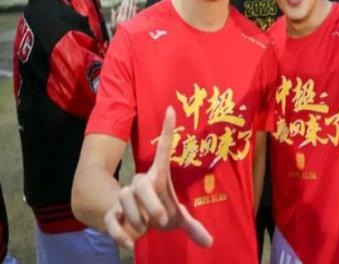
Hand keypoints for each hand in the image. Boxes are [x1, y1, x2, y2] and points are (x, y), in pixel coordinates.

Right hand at [104, 107, 213, 250]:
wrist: (135, 225)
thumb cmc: (160, 214)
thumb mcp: (177, 219)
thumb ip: (193, 227)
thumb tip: (210, 243)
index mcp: (158, 177)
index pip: (163, 149)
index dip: (167, 130)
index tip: (171, 108)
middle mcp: (140, 183)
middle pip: (140, 182)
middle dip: (151, 204)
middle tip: (161, 220)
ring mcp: (125, 197)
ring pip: (125, 198)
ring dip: (138, 219)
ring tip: (145, 229)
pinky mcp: (113, 213)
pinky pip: (113, 219)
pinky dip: (121, 235)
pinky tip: (130, 246)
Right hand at [111, 0, 137, 32]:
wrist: (122, 39)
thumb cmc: (116, 32)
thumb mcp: (112, 24)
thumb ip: (113, 16)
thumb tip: (113, 9)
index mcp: (119, 18)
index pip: (122, 8)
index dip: (124, 2)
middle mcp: (125, 18)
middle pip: (127, 8)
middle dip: (128, 1)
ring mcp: (130, 20)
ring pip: (131, 10)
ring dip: (132, 4)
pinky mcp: (133, 23)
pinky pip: (134, 14)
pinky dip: (135, 9)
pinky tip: (135, 6)